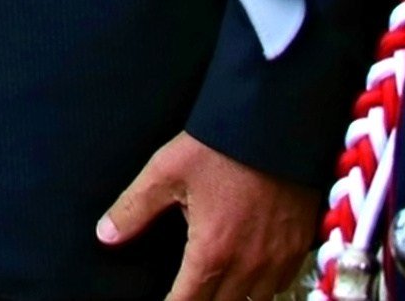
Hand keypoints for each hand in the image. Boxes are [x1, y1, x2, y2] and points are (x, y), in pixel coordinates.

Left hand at [97, 130, 322, 300]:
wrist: (276, 121)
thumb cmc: (221, 144)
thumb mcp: (167, 171)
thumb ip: (134, 208)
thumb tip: (105, 235)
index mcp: (212, 252)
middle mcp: (249, 265)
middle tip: (187, 289)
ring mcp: (278, 257)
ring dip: (233, 297)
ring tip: (216, 284)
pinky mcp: (299, 244)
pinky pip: (281, 283)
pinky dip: (263, 285)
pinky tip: (249, 270)